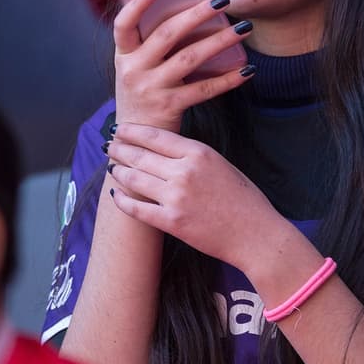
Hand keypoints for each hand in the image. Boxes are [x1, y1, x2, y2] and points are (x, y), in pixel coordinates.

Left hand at [105, 123, 292, 270]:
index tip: (120, 129)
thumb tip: (163, 151)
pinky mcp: (171, 222)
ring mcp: (176, 197)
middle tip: (108, 146)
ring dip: (118, 171)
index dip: (132, 131)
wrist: (255, 234)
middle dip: (120, 149)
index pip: (155, 136)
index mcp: (198, 153)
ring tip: (112, 168)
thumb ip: (192, 156)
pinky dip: (122, 200)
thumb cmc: (243, 198)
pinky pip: (137, 208)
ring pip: (134, 179)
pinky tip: (115, 194)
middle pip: (140, 155)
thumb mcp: (220, 164)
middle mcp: (184, 172)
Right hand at [111, 0, 252, 131]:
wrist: (134, 139)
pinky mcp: (169, 106)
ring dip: (220, 40)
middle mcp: (133, 70)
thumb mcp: (137, 67)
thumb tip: (191, 11)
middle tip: (222, 0)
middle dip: (197, 14)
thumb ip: (153, 43)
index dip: (137, 4)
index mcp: (123, 54)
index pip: (123, 24)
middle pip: (166, 35)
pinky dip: (228, 78)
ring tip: (243, 28)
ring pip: (190, 58)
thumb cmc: (143, 92)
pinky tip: (247, 69)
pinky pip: (204, 89)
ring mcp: (150, 89)